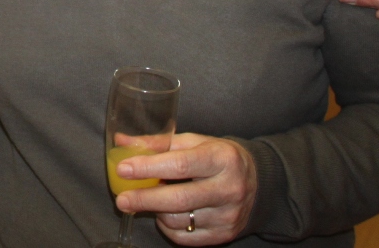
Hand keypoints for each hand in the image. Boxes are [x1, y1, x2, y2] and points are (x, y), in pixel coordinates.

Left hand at [114, 133, 256, 244]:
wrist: (257, 183)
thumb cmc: (216, 157)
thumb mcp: (193, 142)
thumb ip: (157, 143)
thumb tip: (121, 140)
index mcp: (222, 158)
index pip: (179, 165)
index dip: (148, 168)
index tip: (123, 169)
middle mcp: (229, 188)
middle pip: (179, 199)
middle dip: (145, 199)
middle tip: (121, 200)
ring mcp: (229, 215)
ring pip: (180, 220)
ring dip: (156, 212)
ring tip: (150, 200)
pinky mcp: (225, 234)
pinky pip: (186, 237)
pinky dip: (168, 227)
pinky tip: (165, 214)